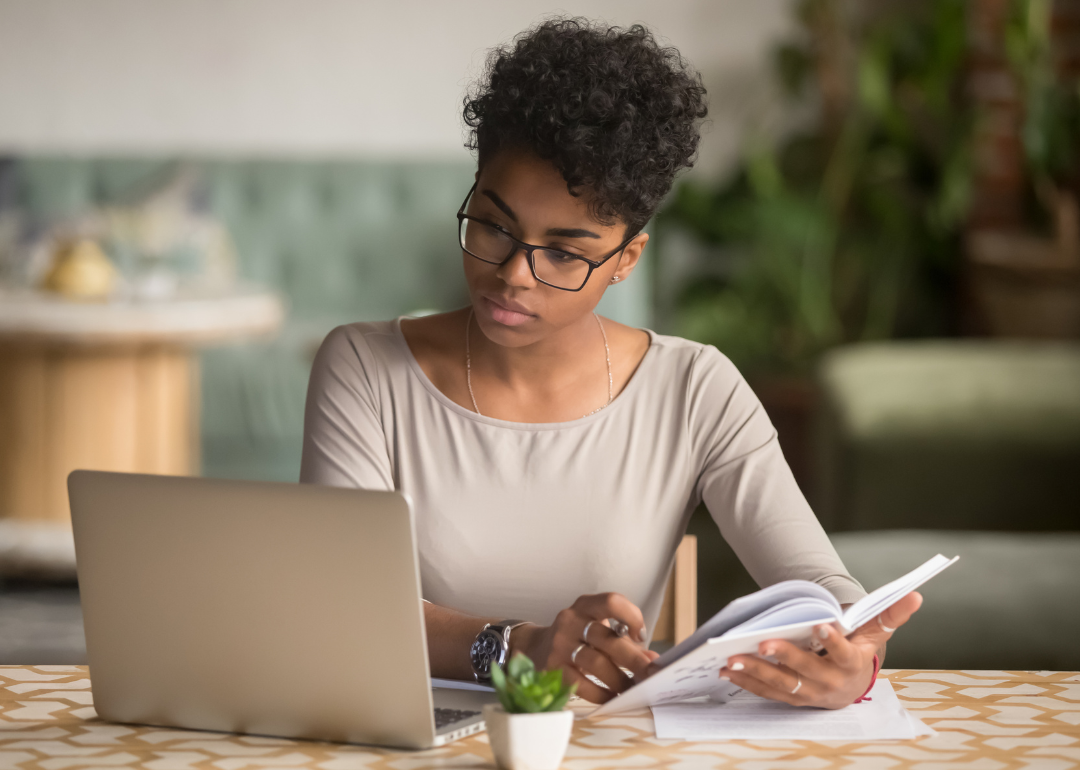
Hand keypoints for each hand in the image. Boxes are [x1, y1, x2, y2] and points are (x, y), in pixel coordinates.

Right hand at [511, 593, 658, 703]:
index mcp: (585, 606)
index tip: (641, 636)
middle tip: (650, 674)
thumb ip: (625, 641)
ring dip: (618, 679)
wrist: (535, 647)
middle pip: (607, 638)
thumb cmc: (576, 637)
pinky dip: (600, 693)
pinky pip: (581, 684)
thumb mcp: (597, 629)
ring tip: (632, 689)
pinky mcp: (553, 668)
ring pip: (595, 663)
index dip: (631, 616)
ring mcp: (559, 644)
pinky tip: (612, 697)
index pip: (611, 601)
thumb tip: (653, 660)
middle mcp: (570, 620)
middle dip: (633, 659)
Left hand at [718, 591, 922, 708]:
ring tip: (733, 659)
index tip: (821, 625)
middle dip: (783, 657)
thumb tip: (916, 594)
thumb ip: (890, 614)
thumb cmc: (860, 651)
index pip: (844, 653)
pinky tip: (728, 671)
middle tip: (762, 643)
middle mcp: (831, 683)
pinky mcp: (791, 698)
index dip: (834, 640)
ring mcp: (809, 694)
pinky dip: (747, 682)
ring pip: (782, 684)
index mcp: (853, 664)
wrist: (852, 685)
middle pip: (806, 671)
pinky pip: (767, 693)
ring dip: (756, 673)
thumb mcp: (875, 633)